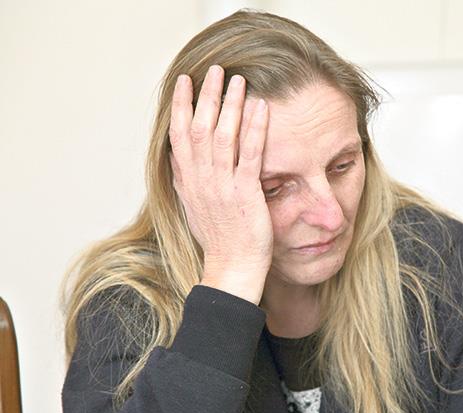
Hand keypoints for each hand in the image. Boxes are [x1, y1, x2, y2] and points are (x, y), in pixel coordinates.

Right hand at [168, 65, 272, 304]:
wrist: (232, 267)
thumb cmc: (217, 239)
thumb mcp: (191, 207)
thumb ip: (183, 181)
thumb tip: (176, 159)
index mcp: (187, 181)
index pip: (178, 135)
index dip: (180, 106)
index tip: (184, 82)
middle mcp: (201, 180)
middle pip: (200, 128)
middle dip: (207, 96)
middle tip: (215, 69)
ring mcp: (222, 186)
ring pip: (223, 136)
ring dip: (230, 105)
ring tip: (238, 80)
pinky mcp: (245, 194)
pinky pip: (250, 156)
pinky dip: (255, 130)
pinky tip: (261, 109)